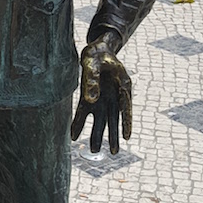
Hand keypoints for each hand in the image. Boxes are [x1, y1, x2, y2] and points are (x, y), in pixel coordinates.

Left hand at [71, 35, 132, 154]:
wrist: (95, 49)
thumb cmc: (98, 54)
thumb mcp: (94, 63)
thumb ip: (93, 80)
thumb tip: (91, 100)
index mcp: (122, 85)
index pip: (125, 106)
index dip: (126, 122)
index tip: (127, 136)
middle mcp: (113, 96)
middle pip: (114, 118)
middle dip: (113, 135)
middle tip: (114, 152)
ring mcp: (102, 98)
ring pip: (101, 120)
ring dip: (98, 134)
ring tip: (94, 150)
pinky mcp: (89, 98)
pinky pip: (83, 113)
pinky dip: (79, 124)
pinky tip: (74, 136)